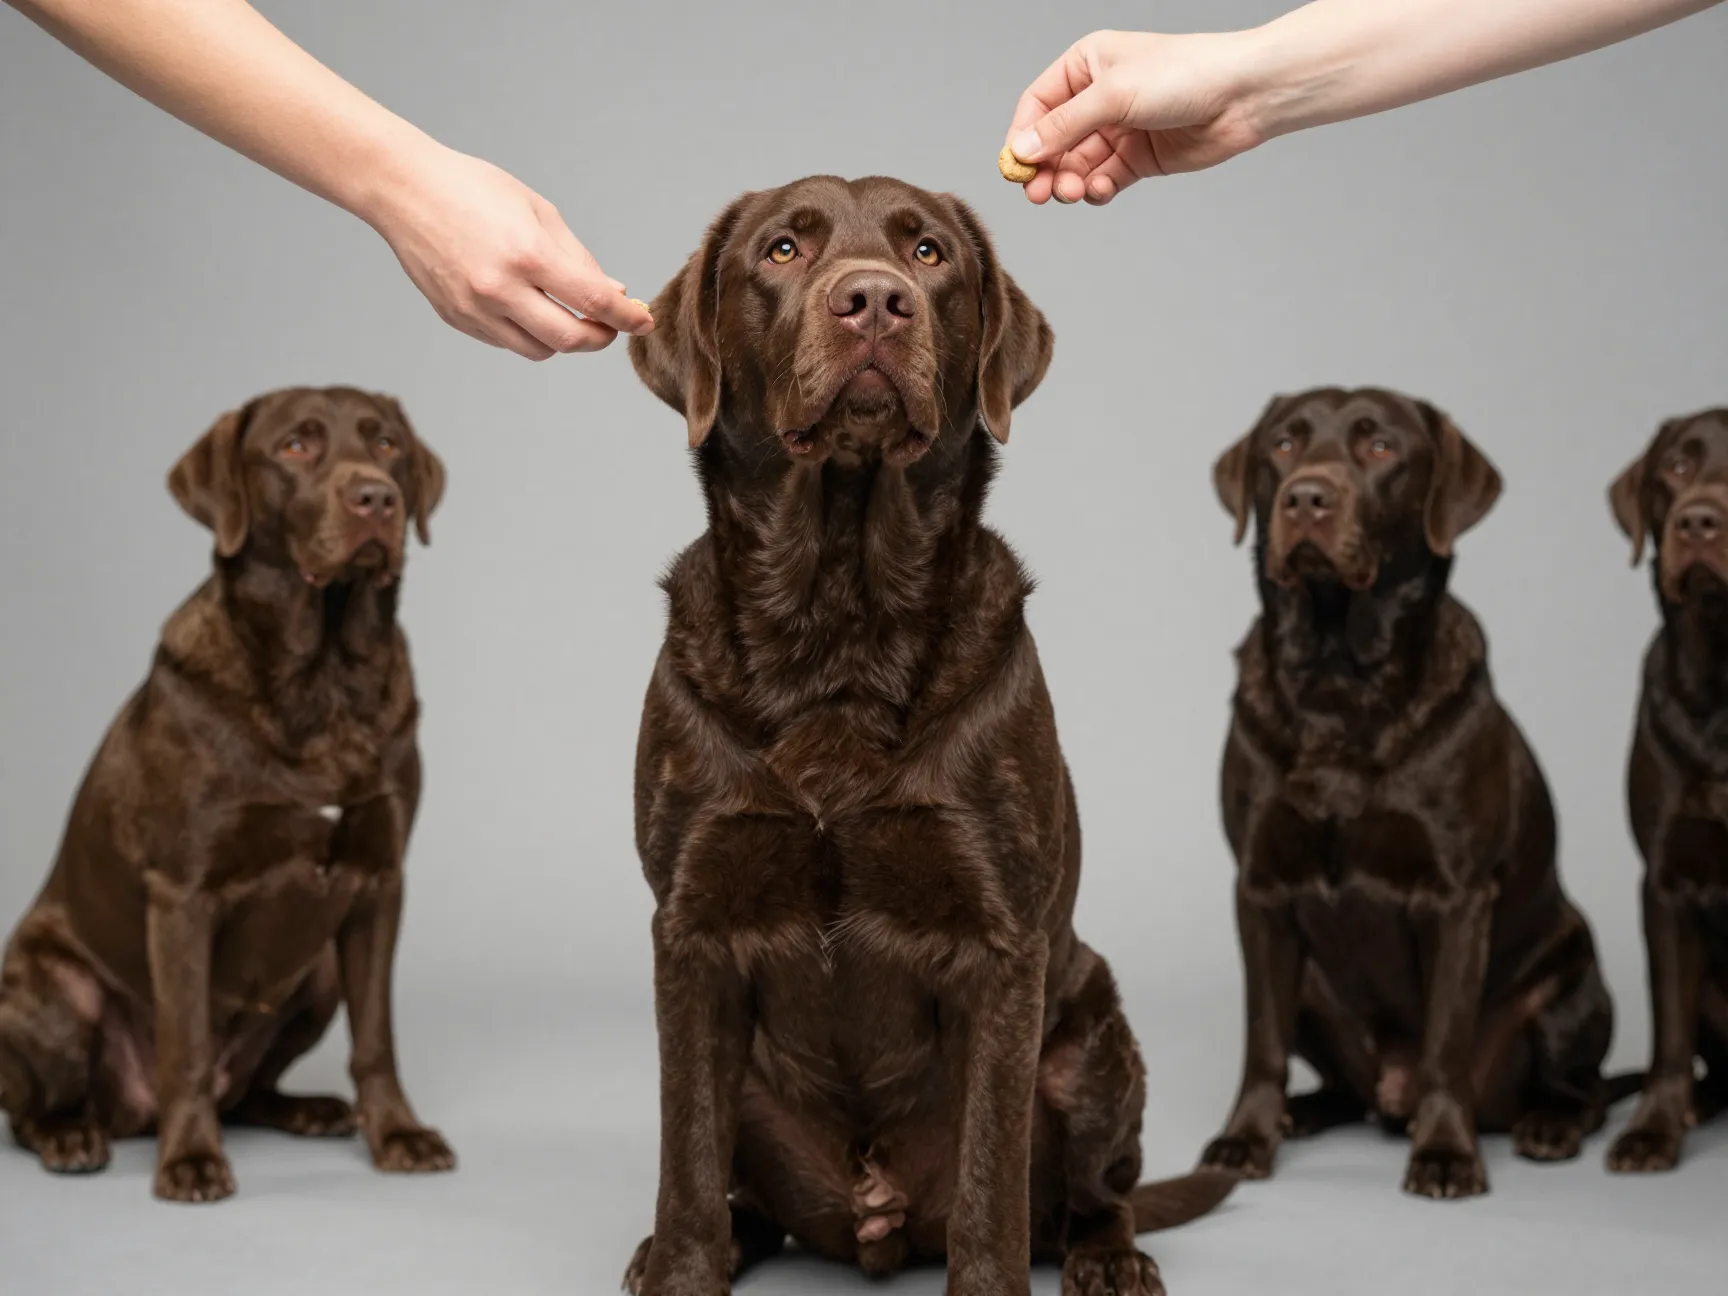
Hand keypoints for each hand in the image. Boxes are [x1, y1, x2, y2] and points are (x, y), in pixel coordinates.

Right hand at [366, 142, 652, 359]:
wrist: (403, 189)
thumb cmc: (473, 189)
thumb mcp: (537, 211)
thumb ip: (578, 258)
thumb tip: (614, 292)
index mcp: (528, 254)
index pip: (595, 301)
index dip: (628, 316)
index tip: (644, 320)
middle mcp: (500, 288)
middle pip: (570, 339)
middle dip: (600, 337)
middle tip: (610, 326)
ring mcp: (475, 309)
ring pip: (539, 350)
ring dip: (563, 340)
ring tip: (567, 314)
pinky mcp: (456, 318)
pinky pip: (506, 342)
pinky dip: (527, 333)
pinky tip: (529, 309)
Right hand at [1004, 30, 1266, 206]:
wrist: (1242, 96)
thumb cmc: (1185, 74)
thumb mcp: (1114, 95)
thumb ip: (1065, 126)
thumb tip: (1022, 150)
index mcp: (1087, 65)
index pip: (1038, 105)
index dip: (1024, 137)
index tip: (1016, 167)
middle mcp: (1098, 97)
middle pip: (1053, 141)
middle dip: (1045, 168)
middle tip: (1040, 194)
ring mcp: (1118, 130)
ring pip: (1076, 164)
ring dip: (1070, 182)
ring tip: (1074, 192)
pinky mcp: (1138, 158)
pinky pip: (1103, 179)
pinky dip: (1096, 188)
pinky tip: (1100, 189)